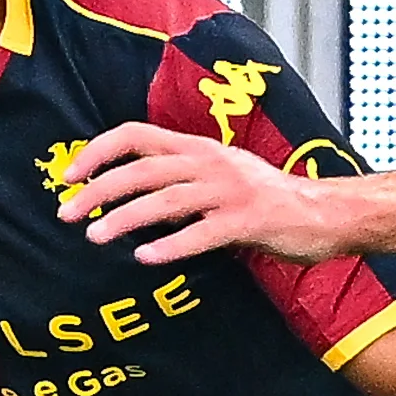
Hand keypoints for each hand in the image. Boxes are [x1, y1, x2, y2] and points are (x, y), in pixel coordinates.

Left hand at [59, 123, 356, 264]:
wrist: (328, 213)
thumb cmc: (270, 201)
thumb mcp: (222, 178)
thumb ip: (182, 182)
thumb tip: (134, 201)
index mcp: (199, 148)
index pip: (136, 136)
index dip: (98, 152)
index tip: (69, 176)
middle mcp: (210, 162)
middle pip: (141, 169)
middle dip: (98, 191)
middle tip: (67, 214)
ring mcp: (230, 191)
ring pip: (165, 200)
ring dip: (125, 218)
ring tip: (95, 236)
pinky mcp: (248, 221)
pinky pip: (202, 233)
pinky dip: (171, 246)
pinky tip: (146, 259)